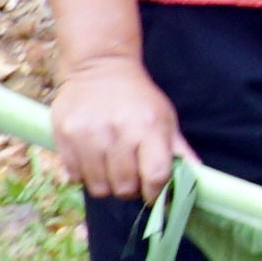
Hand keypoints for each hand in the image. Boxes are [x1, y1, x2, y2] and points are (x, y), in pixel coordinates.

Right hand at [51, 54, 182, 200]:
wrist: (100, 66)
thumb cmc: (138, 98)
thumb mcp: (165, 118)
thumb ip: (178, 150)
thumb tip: (196, 178)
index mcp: (149, 127)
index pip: (155, 176)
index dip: (155, 193)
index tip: (153, 194)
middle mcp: (117, 131)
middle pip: (124, 187)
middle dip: (131, 190)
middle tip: (131, 179)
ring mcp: (88, 134)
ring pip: (98, 187)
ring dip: (107, 185)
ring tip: (111, 170)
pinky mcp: (64, 135)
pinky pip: (74, 175)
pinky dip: (85, 176)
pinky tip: (92, 161)